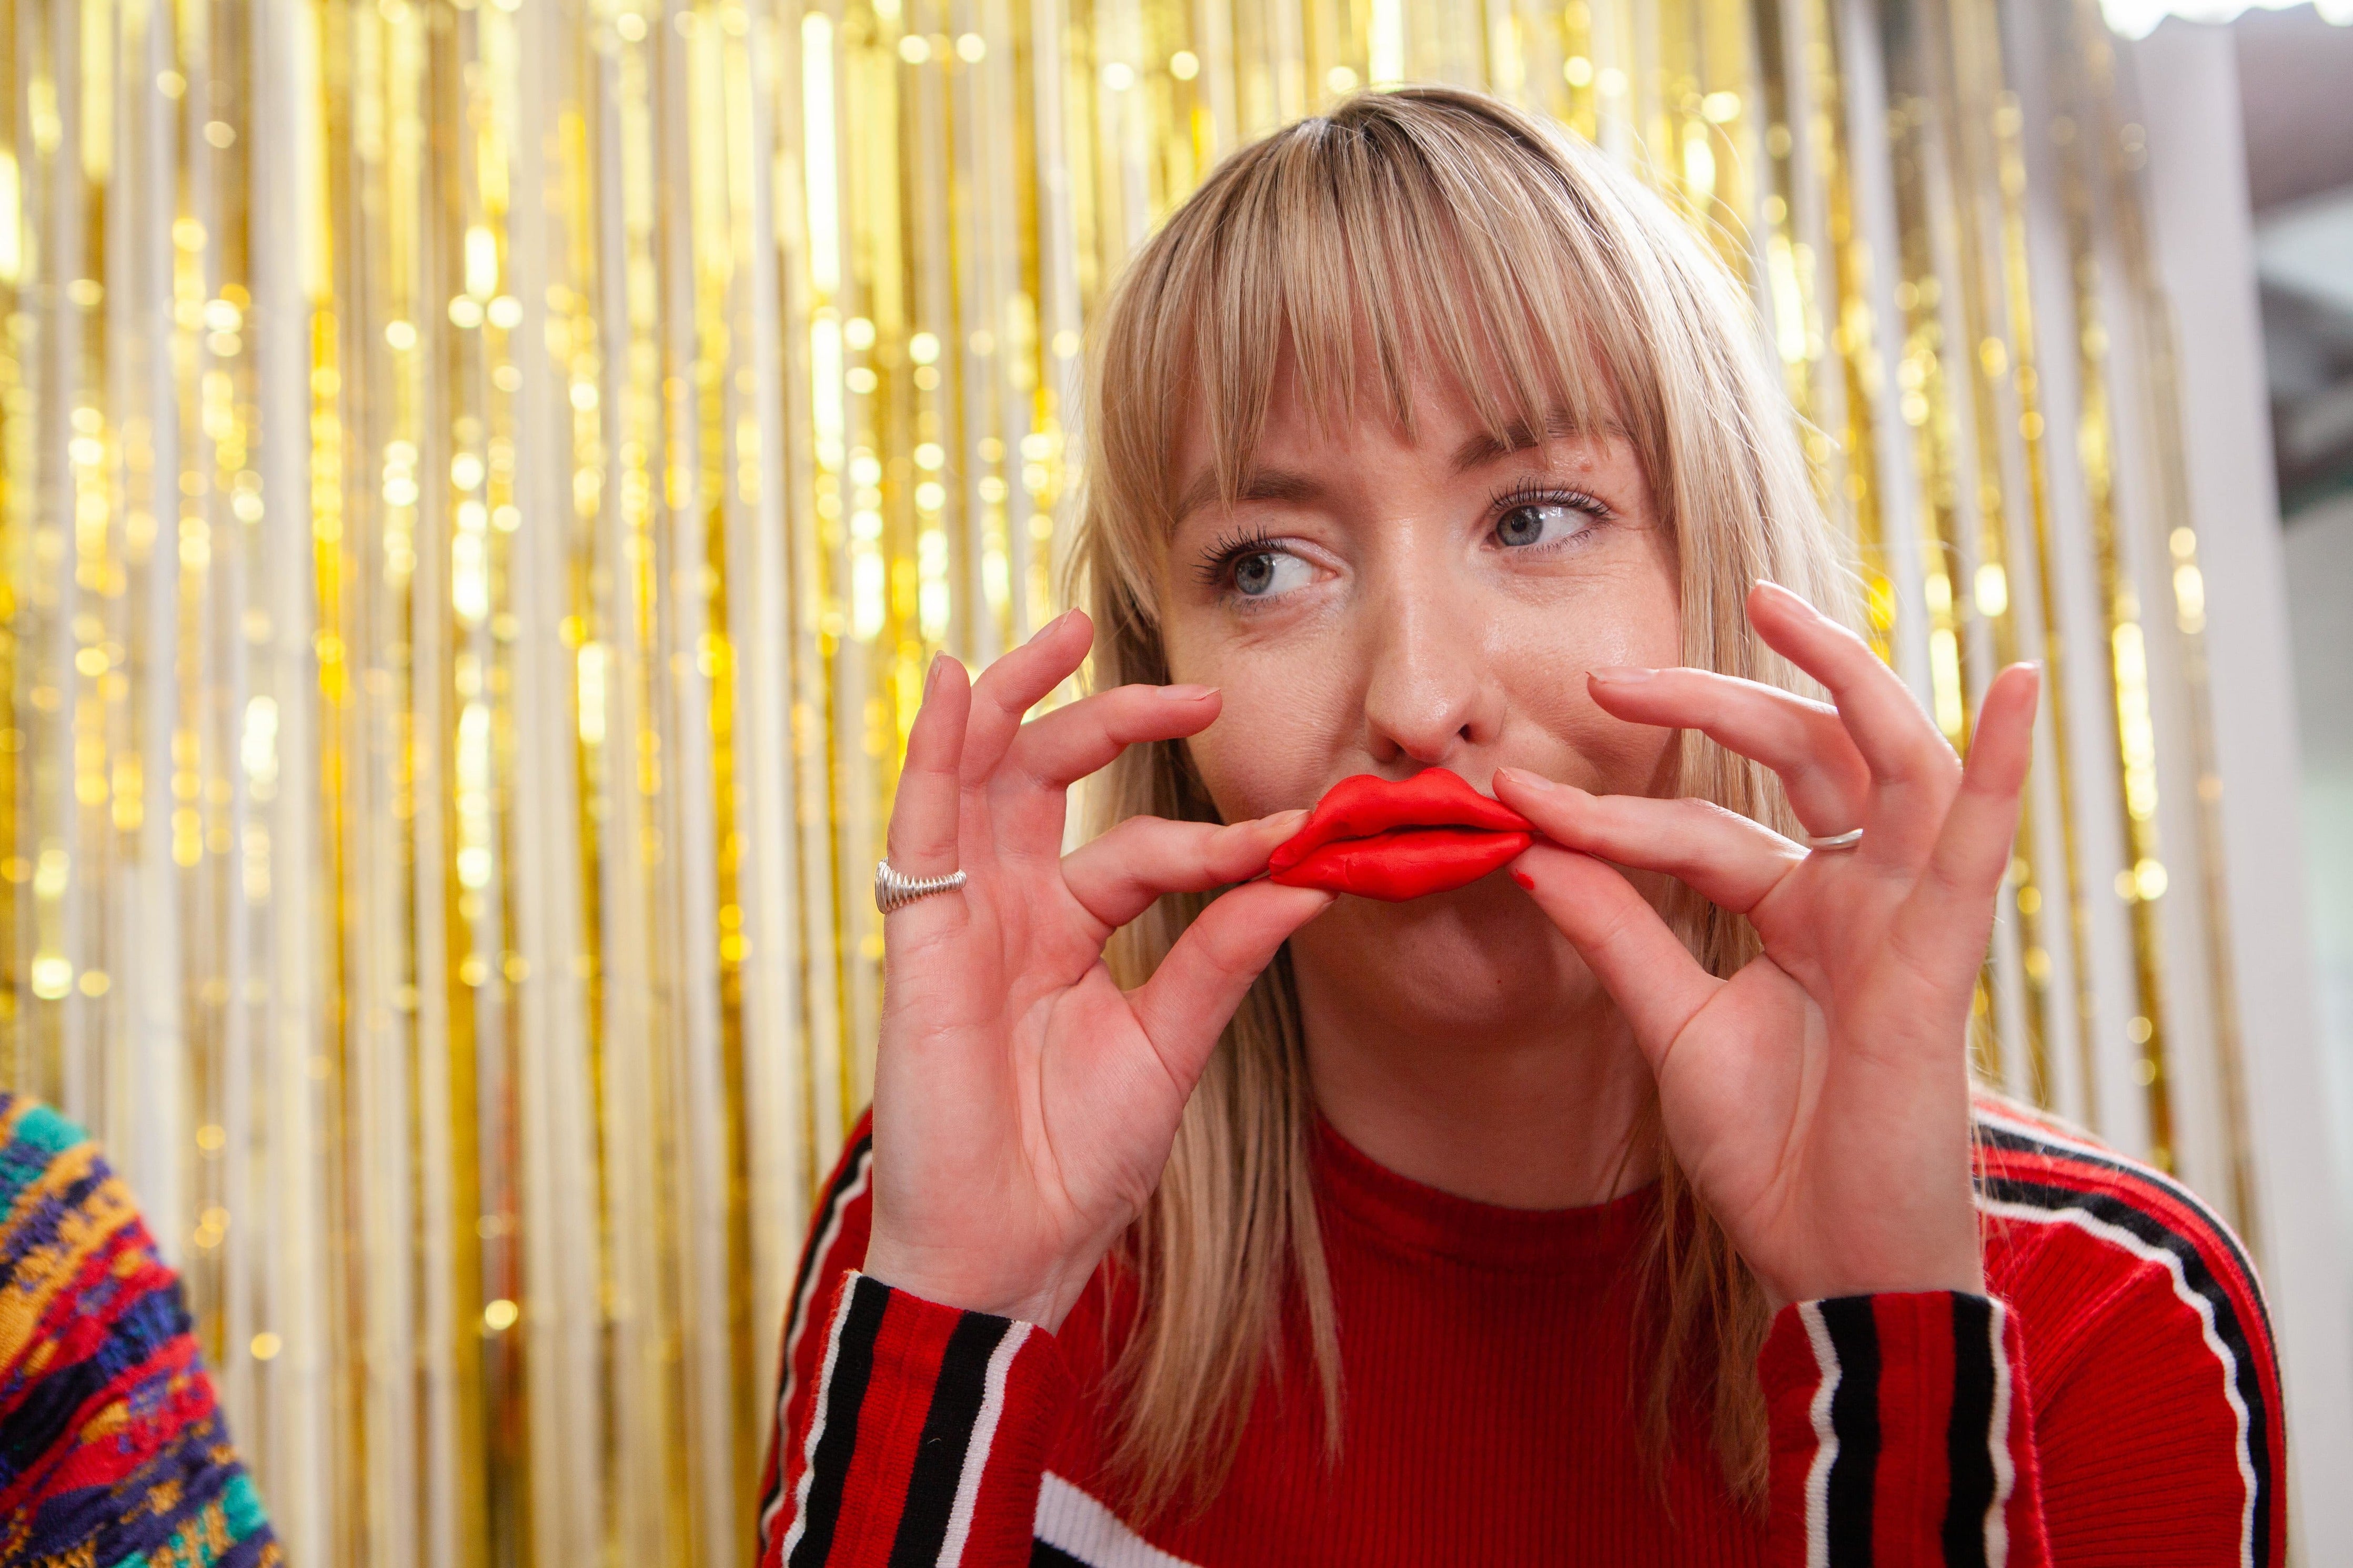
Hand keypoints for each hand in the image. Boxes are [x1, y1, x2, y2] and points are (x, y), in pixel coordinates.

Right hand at [863, 610, 1334, 1330]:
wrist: (1010, 1250)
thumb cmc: (1076, 1163)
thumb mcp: (1169, 1045)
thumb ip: (1222, 955)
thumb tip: (1308, 878)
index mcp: (1069, 932)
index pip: (1143, 847)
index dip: (1218, 835)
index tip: (1301, 830)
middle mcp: (1011, 910)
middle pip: (1047, 779)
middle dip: (1111, 718)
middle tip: (1197, 689)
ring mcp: (961, 919)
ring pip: (978, 779)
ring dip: (1013, 699)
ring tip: (1061, 632)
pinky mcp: (918, 941)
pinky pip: (920, 827)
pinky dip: (934, 752)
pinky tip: (959, 684)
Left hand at [1494, 581, 2037, 1309]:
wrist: (1829, 1259)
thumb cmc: (1773, 1154)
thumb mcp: (1673, 1027)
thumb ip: (1618, 933)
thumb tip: (1532, 850)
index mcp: (1797, 913)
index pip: (1697, 829)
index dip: (1605, 814)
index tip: (1512, 796)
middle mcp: (1856, 897)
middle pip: (1794, 761)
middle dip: (1708, 705)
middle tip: (1610, 679)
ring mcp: (1905, 917)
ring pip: (1888, 764)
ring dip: (1840, 679)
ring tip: (1775, 606)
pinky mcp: (1943, 956)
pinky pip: (1985, 844)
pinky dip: (2007, 763)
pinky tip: (2023, 683)